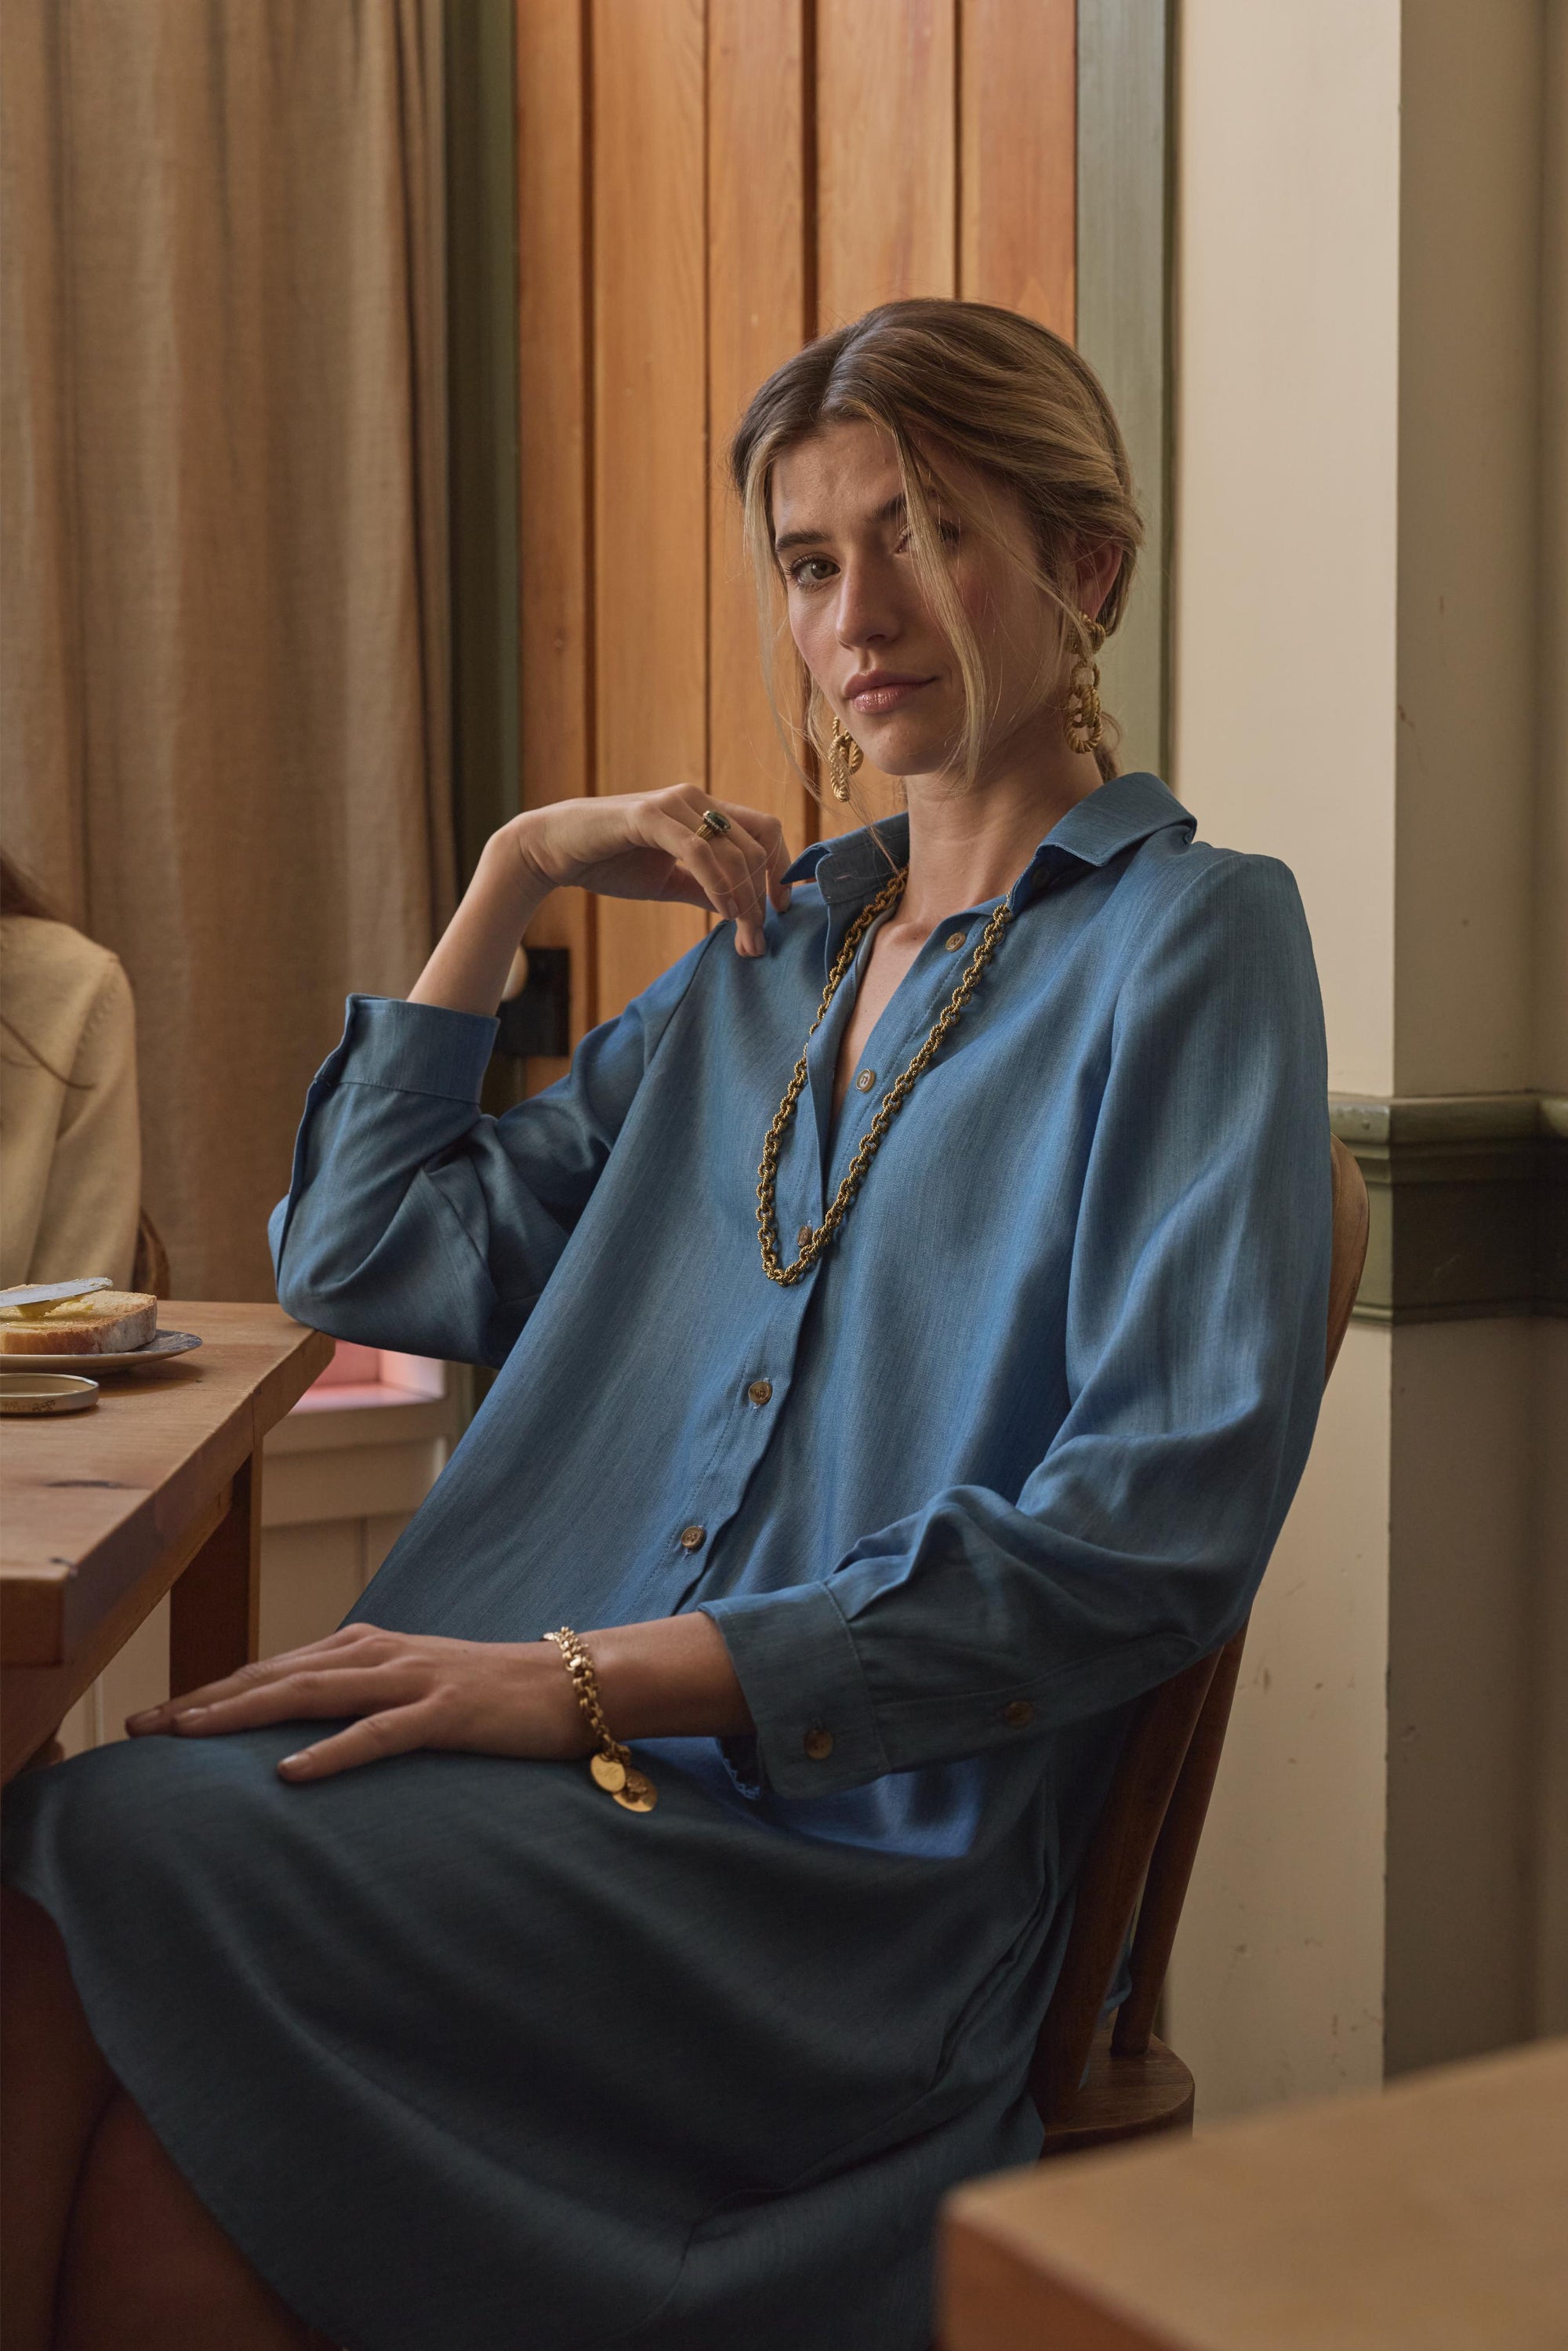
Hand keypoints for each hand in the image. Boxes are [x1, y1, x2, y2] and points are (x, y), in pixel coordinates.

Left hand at [124, 1624, 588, 1783]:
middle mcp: (378, 1654)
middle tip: (141, 1731)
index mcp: (365, 1648)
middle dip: (203, 1703)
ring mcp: (411, 1679)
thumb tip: (296, 1733)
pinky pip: (379, 1734)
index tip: (153, 1720)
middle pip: (273, 1677)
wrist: (570, 1684)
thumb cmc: (488, 1696)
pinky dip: (331, 1753)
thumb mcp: (410, 1689)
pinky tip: (290, 1775)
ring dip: (243, 1715)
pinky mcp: (445, 1712)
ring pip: (310, 1695)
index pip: (270, 1669)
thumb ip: (357, 1698)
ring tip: (188, 1738)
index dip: (209, 1692)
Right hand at [509, 786, 793, 957]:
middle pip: (757, 845)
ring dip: (745, 900)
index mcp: (703, 810)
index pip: (765, 830)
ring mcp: (674, 804)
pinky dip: (719, 884)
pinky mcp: (649, 816)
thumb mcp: (668, 880)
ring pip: (734, 850)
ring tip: (744, 936)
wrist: (552, 850)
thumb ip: (704, 888)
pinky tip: (723, 913)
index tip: (780, 909)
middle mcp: (695, 800)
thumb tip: (739, 909)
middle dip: (763, 898)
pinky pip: (700, 852)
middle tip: (756, 941)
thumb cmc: (607, 862)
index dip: (781, 869)